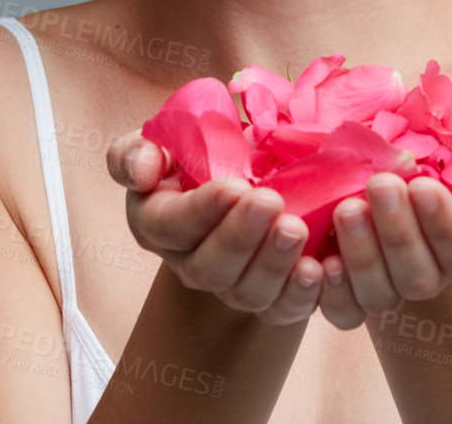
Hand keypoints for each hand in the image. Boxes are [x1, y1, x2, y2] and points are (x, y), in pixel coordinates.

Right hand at [107, 130, 326, 324]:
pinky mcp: (271, 298)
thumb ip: (135, 152)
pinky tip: (316, 270)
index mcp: (157, 224)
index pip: (173, 226)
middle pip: (210, 267)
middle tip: (272, 202)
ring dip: (273, 264)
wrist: (243, 173)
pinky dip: (300, 296)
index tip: (234, 185)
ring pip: (247, 292)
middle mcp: (190, 264)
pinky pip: (283, 310)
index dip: (203, 210)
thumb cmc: (196, 153)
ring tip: (296, 229)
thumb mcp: (160, 141)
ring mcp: (231, 287)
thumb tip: (142, 172)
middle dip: (242, 236)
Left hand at [315, 169, 451, 329]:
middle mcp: (433, 276)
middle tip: (381, 185)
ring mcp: (390, 287)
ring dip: (362, 256)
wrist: (408, 170)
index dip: (444, 223)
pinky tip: (321, 260)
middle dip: (398, 232)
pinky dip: (332, 293)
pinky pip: (344, 311)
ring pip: (379, 295)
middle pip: (417, 276)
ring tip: (347, 208)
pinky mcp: (351, 292)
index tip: (424, 186)